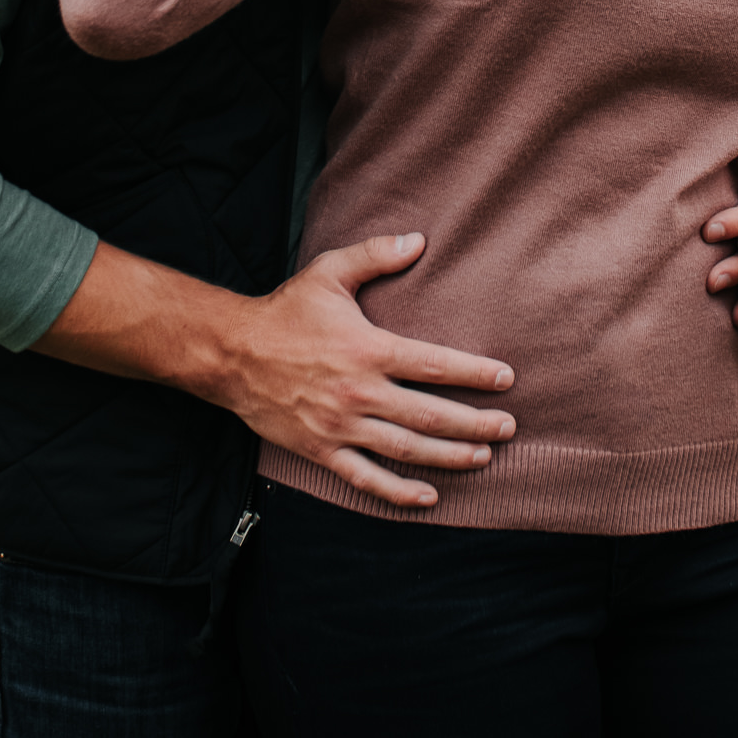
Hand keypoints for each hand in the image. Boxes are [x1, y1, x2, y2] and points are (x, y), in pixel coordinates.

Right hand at [31, 231, 515, 509]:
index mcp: (368, 349)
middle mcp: (360, 393)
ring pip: (407, 450)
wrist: (230, 354)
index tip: (505, 380)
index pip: (434, 366)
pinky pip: (366, 478)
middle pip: (431, 415)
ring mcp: (341, 427)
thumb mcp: (329, 272)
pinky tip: (427, 497)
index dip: (475, 374)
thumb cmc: (285, 311)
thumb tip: (420, 241)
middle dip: (475, 424)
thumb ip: (376, 255)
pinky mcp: (321, 450)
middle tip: (508, 429)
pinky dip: (398, 493)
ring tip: (483, 457)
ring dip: (449, 457)